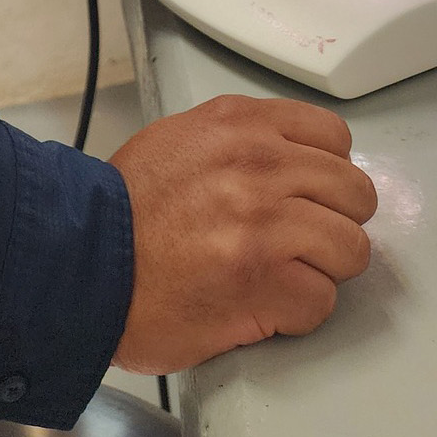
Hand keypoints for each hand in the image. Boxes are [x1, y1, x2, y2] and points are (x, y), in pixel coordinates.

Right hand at [110, 95, 376, 372]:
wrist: (82, 261)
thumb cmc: (122, 210)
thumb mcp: (179, 139)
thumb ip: (239, 142)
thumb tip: (288, 161)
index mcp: (238, 124)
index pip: (333, 136)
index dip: (326, 172)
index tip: (310, 193)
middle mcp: (258, 164)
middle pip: (354, 192)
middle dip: (333, 221)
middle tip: (300, 240)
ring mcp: (265, 223)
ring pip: (350, 248)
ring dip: (321, 270)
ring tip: (281, 275)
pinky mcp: (264, 282)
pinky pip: (321, 301)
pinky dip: (296, 312)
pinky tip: (261, 304)